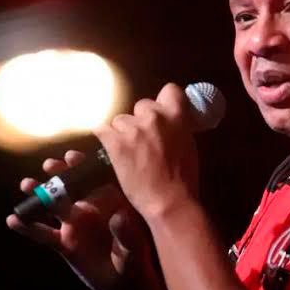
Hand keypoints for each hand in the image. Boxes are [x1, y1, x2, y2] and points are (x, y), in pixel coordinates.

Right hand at [6, 150, 161, 289]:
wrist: (122, 283)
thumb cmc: (134, 259)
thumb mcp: (134, 247)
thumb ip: (127, 232)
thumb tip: (119, 217)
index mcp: (108, 203)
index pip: (95, 179)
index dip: (83, 166)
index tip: (72, 156)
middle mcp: (89, 209)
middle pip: (71, 187)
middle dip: (59, 174)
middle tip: (50, 164)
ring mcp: (74, 225)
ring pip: (53, 206)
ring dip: (39, 195)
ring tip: (27, 184)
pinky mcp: (63, 243)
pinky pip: (43, 234)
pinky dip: (27, 227)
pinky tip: (13, 220)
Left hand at [94, 83, 198, 219]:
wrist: (168, 200)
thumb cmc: (183, 177)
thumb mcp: (188, 144)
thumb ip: (178, 127)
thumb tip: (170, 121)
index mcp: (176, 115)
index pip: (169, 89)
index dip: (164, 101)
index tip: (162, 112)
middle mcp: (154, 116)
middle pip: (142, 105)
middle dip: (141, 120)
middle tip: (144, 139)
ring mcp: (133, 128)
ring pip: (121, 119)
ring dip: (123, 132)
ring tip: (129, 151)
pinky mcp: (115, 142)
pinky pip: (101, 128)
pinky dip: (105, 138)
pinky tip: (111, 148)